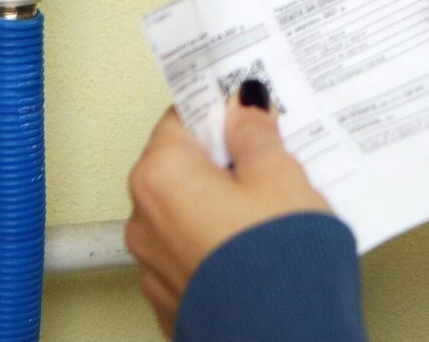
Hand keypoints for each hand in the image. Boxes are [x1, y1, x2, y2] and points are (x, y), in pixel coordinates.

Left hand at [125, 84, 330, 336]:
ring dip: (223, 205)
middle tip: (272, 159)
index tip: (248, 110)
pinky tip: (259, 247)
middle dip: (225, 161)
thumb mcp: (279, 175)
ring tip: (273, 210)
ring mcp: (155, 267)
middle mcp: (145, 221)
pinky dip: (221, 245)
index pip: (180, 120)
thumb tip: (243, 108)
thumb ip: (254, 135)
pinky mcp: (174, 300)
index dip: (219, 112)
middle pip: (183, 168)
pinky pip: (196, 254)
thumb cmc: (277, 260)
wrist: (283, 336)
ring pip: (189, 214)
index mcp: (161, 177)